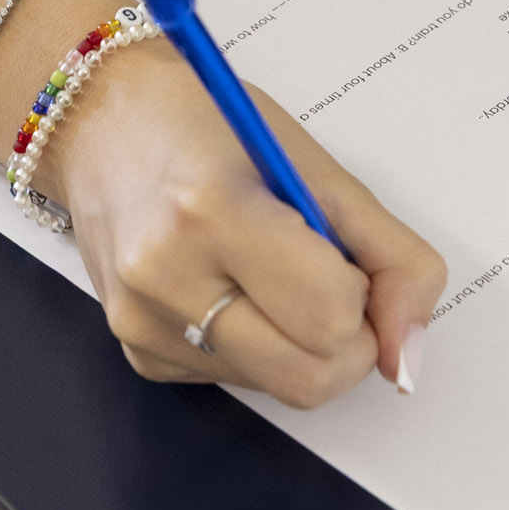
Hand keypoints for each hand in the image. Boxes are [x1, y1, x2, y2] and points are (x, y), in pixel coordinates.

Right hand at [50, 38, 446, 407]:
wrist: (101, 120)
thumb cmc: (208, 124)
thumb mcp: (314, 164)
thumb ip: (389, 255)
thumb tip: (407, 355)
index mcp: (212, 211)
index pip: (329, 315)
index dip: (362, 295)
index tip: (347, 257)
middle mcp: (165, 277)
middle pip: (308, 377)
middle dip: (347, 340)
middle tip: (329, 278)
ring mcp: (143, 325)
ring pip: (279, 389)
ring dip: (303, 344)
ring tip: (274, 271)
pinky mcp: (138, 355)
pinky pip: (237, 382)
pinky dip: (260, 346)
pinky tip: (233, 285)